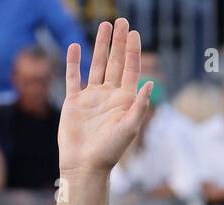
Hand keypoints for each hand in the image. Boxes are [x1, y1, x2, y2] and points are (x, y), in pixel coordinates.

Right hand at [57, 18, 154, 178]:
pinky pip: (73, 77)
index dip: (133, 51)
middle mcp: (109, 96)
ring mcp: (91, 97)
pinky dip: (74, 62)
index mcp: (124, 101)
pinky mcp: (74, 101)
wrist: (85, 165)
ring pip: (97, 65)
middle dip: (118, 42)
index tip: (134, 33)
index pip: (131, 70)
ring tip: (104, 26)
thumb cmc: (109, 151)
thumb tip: (150, 84)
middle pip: (115, 62)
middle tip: (121, 21)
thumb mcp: (129, 128)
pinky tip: (76, 46)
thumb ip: (139, 106)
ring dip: (100, 46)